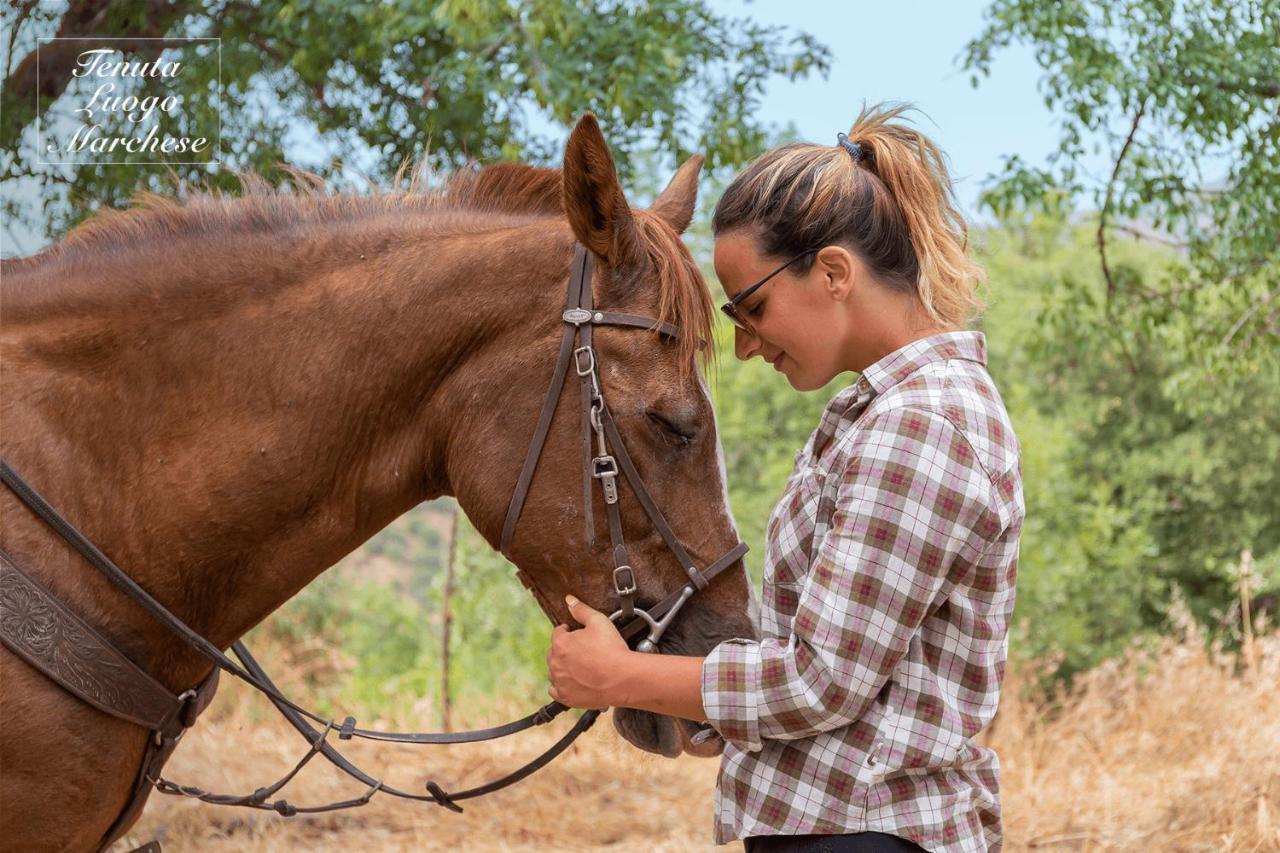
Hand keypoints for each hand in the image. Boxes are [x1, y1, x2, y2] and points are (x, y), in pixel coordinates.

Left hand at [546, 595, 631, 709]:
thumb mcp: (598, 621)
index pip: (558, 632)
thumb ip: (581, 610)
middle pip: (554, 652)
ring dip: (562, 667)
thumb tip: (569, 599)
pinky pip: (555, 691)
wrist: (622, 678)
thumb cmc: (611, 648)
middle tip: (581, 650)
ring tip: (580, 666)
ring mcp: (559, 682)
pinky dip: (562, 686)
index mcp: (560, 643)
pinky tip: (573, 682)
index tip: (575, 633)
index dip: (568, 631)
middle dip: (565, 649)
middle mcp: (555, 663)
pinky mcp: (566, 697)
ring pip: (554, 671)